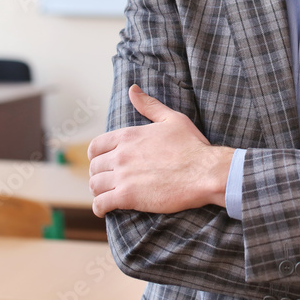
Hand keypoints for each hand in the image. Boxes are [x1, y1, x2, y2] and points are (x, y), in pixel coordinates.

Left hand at [88, 84, 233, 216]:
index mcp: (128, 135)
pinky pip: (101, 204)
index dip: (96, 155)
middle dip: (99, 174)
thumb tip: (133, 89)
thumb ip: (149, 105)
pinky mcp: (128, 197)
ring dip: (98, 190)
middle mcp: (121, 154)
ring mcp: (123, 176)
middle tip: (108, 180)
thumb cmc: (192, 146)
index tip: (102, 162)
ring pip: (95, 185)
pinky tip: (104, 210)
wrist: (204, 172)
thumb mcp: (172, 119)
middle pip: (94, 167)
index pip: (96, 146)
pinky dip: (99, 208)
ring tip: (106, 194)